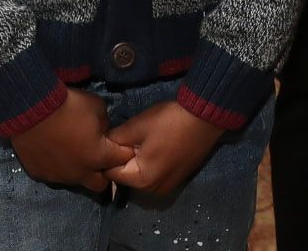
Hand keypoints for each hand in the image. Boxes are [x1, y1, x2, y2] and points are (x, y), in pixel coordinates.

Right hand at [9, 88, 126, 192]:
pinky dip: (58, 166)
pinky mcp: (41, 175)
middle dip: (103, 172)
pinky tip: (53, 150)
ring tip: (72, 150)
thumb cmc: (69, 106)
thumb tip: (102, 131)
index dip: (123, 152)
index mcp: (98, 157)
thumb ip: (105, 123)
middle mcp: (80, 173)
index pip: (121, 161)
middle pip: (100, 184)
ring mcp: (59, 177)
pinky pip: (55, 175)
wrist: (32, 110)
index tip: (120, 145)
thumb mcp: (97, 106)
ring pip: (76, 180)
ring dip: (78, 169)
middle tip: (98, 155)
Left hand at [107, 100, 225, 198]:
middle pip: (127, 176)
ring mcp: (167, 186)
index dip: (107, 156)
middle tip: (127, 136)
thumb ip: (116, 139)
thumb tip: (102, 143)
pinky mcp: (177, 178)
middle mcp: (154, 190)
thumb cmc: (169, 122)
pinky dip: (151, 162)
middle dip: (123, 159)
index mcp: (142, 181)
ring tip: (143, 138)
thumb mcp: (138, 126)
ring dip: (137, 160)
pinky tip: (156, 143)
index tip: (110, 140)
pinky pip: (154, 174)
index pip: (112, 173)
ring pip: (141, 175)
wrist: (205, 117)